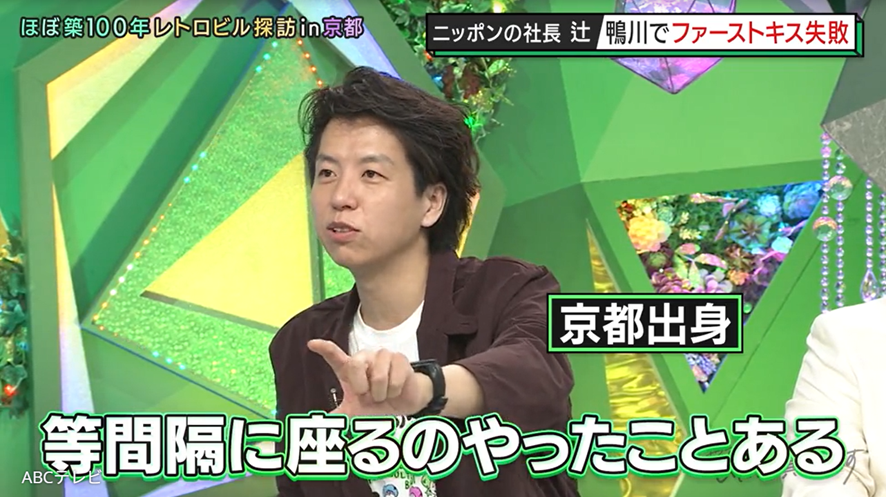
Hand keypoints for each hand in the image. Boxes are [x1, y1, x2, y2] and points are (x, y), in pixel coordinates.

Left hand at [308, 339, 431, 416]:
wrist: (403, 403)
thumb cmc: (376, 403)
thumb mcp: (355, 412)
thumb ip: (339, 416)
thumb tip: (321, 425)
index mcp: (350, 368)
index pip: (335, 357)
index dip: (325, 349)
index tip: (312, 344)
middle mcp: (364, 358)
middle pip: (355, 365)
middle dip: (363, 387)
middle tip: (369, 395)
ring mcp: (382, 356)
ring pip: (378, 377)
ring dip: (381, 393)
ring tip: (384, 393)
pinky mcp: (400, 358)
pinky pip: (395, 380)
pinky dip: (395, 392)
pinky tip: (396, 390)